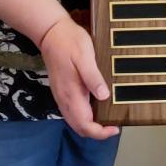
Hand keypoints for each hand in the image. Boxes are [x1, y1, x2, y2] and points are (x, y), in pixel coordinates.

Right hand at [37, 17, 119, 139]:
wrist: (50, 32)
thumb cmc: (69, 42)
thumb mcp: (84, 57)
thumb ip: (93, 78)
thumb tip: (104, 96)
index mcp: (71, 93)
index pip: (84, 125)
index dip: (100, 133)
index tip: (115, 128)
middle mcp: (64, 98)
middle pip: (79, 128)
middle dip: (96, 132)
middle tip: (113, 126)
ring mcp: (61, 95)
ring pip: (74, 121)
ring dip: (90, 125)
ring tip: (106, 119)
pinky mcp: (61, 90)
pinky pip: (72, 112)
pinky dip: (83, 117)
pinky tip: (95, 107)